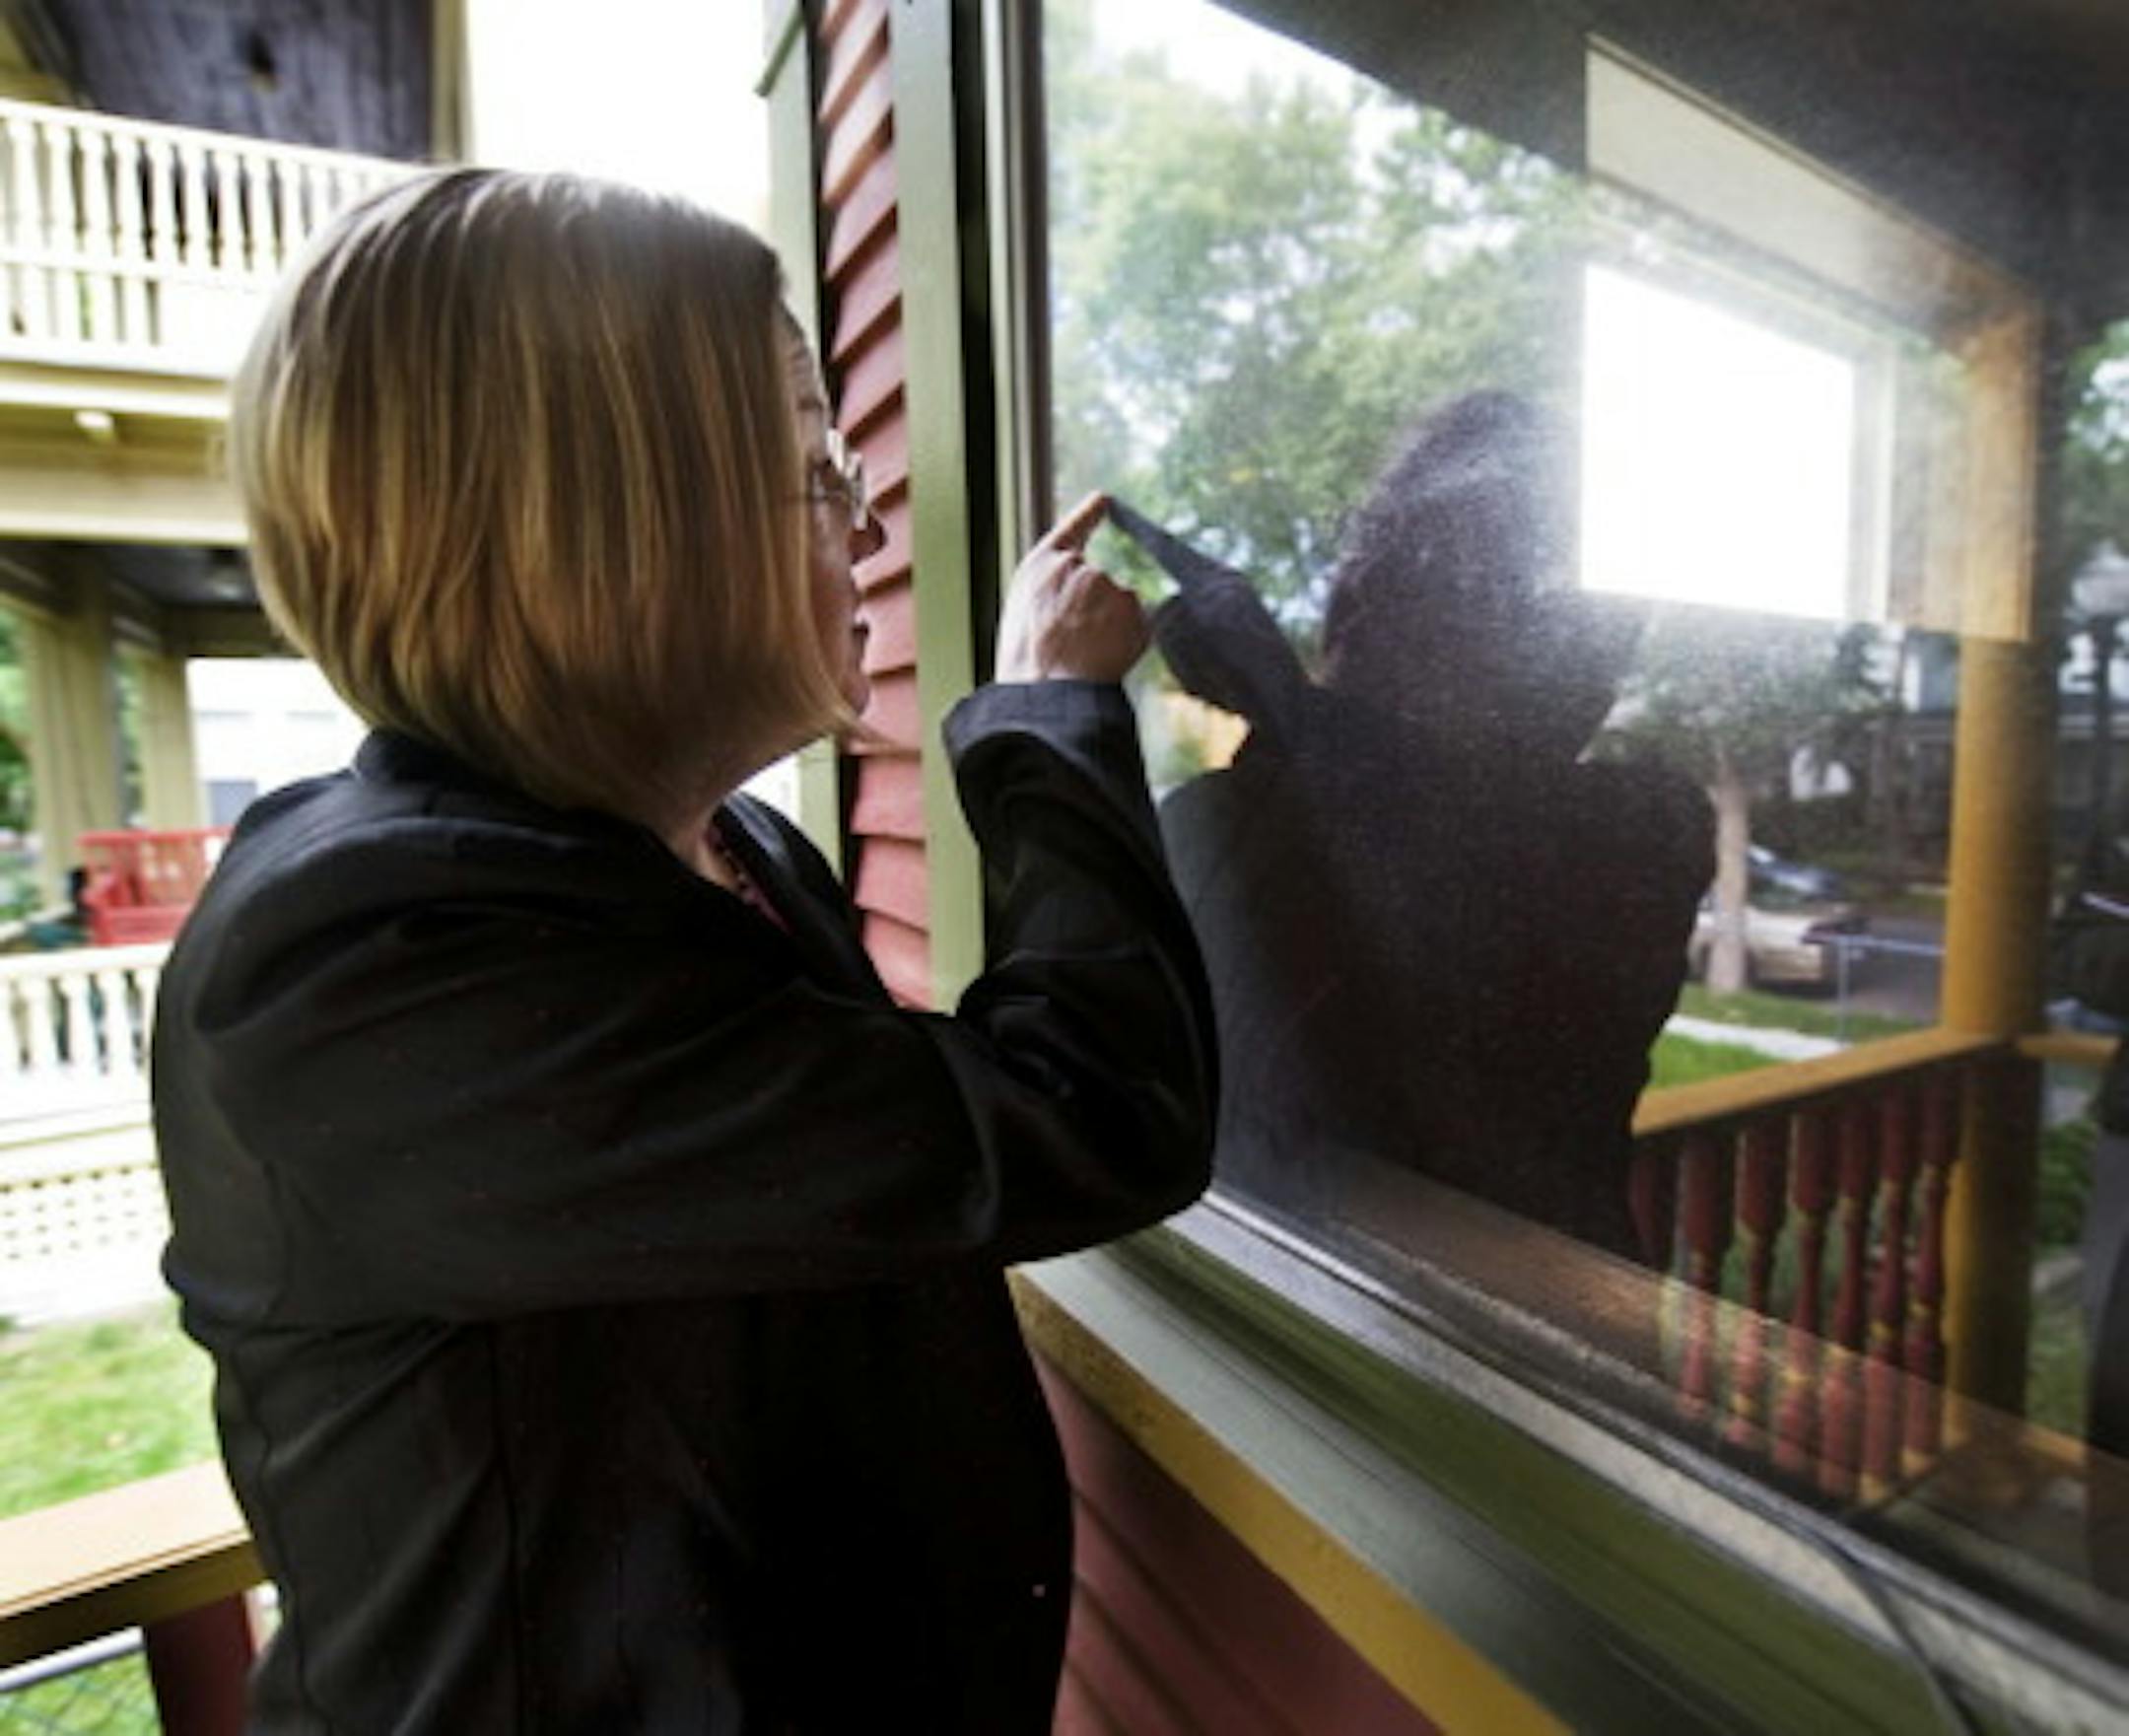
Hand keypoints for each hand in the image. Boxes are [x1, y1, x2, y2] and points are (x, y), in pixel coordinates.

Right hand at [995, 492, 1148, 683]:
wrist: (1049, 690)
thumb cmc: (1029, 663)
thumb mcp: (1025, 614)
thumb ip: (1052, 590)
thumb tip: (1078, 594)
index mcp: (1041, 566)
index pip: (1072, 530)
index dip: (1088, 515)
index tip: (1103, 500)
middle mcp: (1077, 566)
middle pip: (1095, 583)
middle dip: (1091, 609)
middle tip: (1073, 642)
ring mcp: (1108, 584)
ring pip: (1116, 605)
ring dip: (1109, 625)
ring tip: (1085, 653)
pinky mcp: (1134, 606)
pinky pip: (1136, 624)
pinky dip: (1127, 640)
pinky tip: (1105, 656)